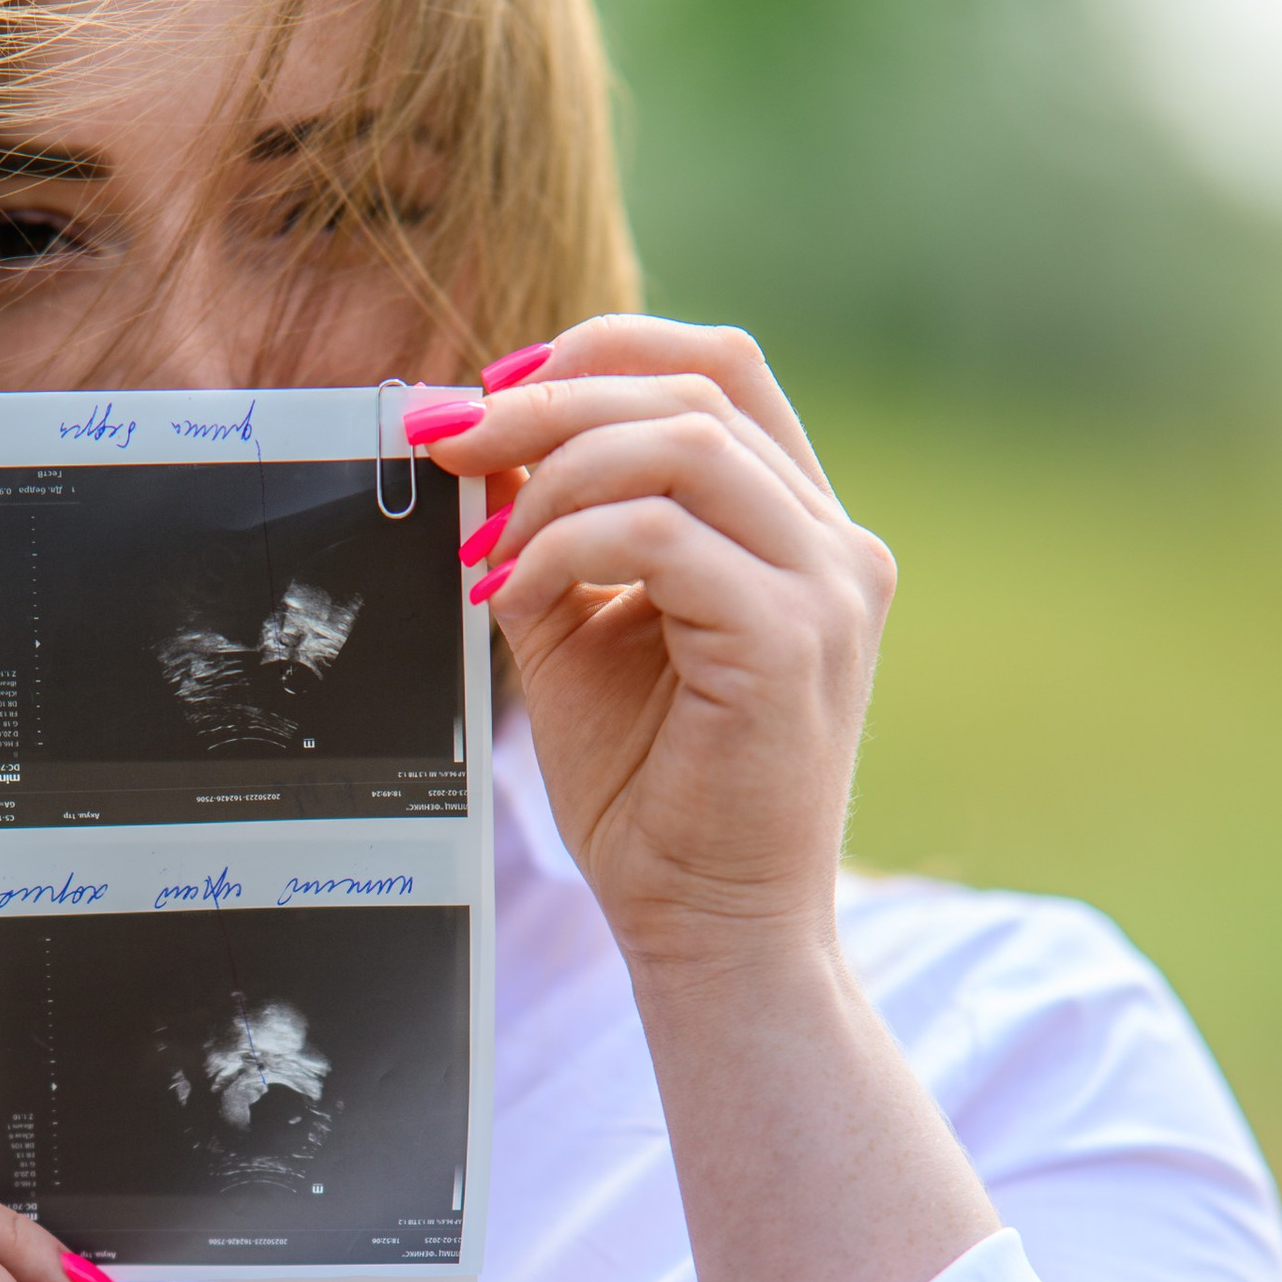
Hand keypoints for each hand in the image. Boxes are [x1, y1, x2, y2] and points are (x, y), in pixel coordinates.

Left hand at [458, 319, 894, 975]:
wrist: (710, 930)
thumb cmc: (653, 796)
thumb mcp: (582, 632)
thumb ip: (548, 533)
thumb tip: (473, 438)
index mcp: (798, 529)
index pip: (720, 370)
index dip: (602, 350)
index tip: (494, 391)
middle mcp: (835, 546)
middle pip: (695, 389)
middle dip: (549, 399)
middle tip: (446, 437)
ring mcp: (827, 590)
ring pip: (681, 445)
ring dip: (553, 474)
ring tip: (488, 546)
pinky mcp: (792, 644)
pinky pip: (662, 537)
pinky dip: (566, 545)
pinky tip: (513, 594)